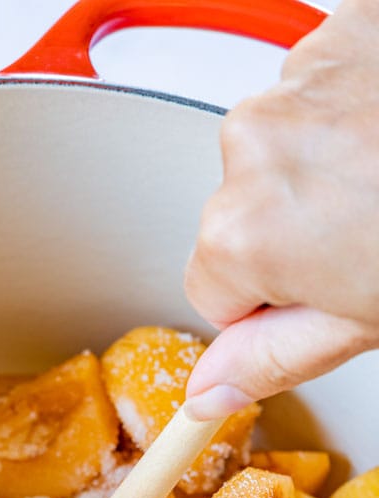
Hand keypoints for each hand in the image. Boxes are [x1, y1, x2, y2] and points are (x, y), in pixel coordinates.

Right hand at [184, 0, 378, 419]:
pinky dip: (350, 113)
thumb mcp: (365, 322)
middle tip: (370, 237)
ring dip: (324, 168)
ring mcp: (299, 80)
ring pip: (279, 151)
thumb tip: (208, 389)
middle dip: (293, 230)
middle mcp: (254, 145)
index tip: (320, 291)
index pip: (209, 290)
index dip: (267, 302)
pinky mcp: (339, 33)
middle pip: (240, 213)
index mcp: (246, 230)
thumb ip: (272, 357)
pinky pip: (316, 92)